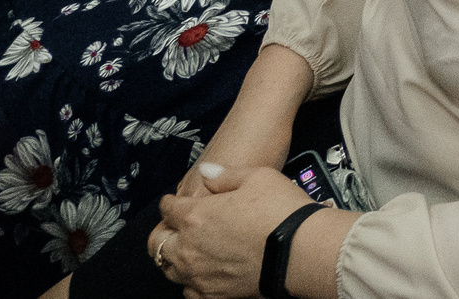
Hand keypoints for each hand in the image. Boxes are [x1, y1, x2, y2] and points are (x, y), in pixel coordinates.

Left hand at [158, 165, 318, 298]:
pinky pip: (188, 291)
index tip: (172, 202)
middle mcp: (190, 248)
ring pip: (169, 269)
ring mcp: (198, 274)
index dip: (169, 202)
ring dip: (174, 257)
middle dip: (163, 232)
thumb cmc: (281, 213)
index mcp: (196, 216)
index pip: (168, 209)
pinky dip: (191, 282)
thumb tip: (207, 171)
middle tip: (172, 227)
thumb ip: (226, 175)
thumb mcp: (258, 177)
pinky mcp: (212, 294)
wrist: (299, 252)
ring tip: (186, 250)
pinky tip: (202, 274)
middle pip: (158, 243)